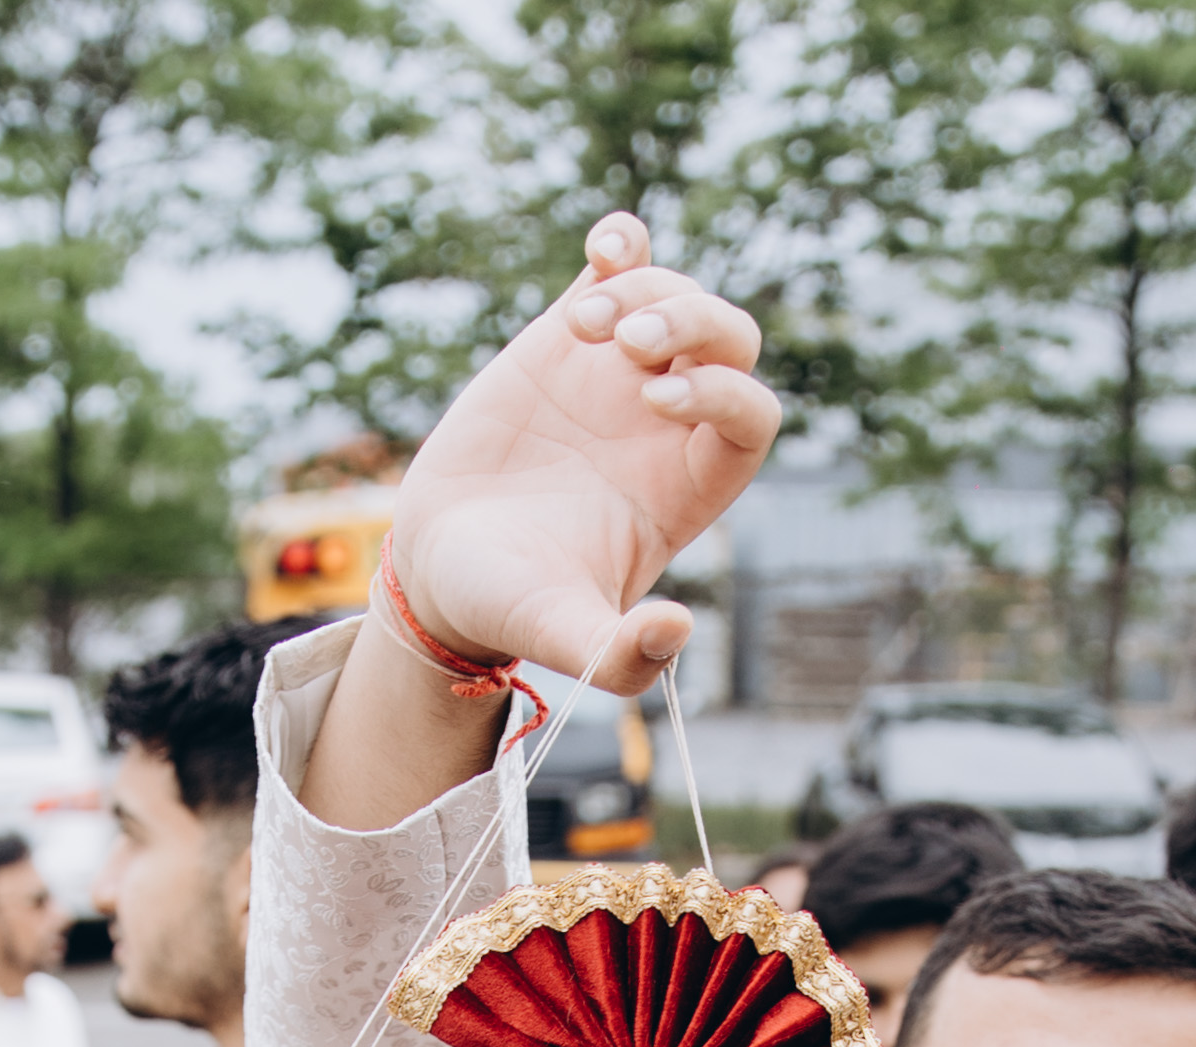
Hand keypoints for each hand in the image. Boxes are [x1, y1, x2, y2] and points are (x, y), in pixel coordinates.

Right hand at [373, 213, 781, 701]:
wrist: (444, 563)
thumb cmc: (512, 604)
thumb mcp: (563, 635)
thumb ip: (620, 655)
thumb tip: (677, 630)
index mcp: (690, 484)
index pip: (751, 415)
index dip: (723, 392)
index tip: (658, 401)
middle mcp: (669, 423)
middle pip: (732, 342)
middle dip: (694, 323)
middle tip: (626, 345)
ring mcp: (622, 373)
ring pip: (675, 295)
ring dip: (642, 289)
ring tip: (582, 327)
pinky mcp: (570, 337)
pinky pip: (620, 268)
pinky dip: (624, 242)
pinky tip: (607, 244)